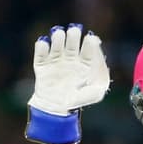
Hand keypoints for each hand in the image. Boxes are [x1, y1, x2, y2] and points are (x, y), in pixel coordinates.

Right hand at [24, 24, 110, 143]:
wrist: (55, 110)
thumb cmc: (77, 101)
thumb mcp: (95, 93)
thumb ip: (101, 77)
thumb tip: (98, 56)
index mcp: (85, 63)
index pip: (89, 45)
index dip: (90, 41)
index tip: (90, 39)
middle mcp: (70, 58)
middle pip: (72, 39)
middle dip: (73, 34)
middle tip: (73, 33)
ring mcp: (55, 61)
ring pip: (57, 41)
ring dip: (58, 37)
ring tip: (59, 37)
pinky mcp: (42, 65)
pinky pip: (41, 51)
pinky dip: (42, 46)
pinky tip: (45, 45)